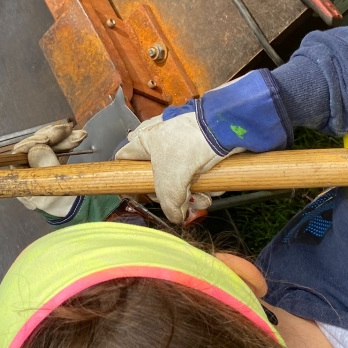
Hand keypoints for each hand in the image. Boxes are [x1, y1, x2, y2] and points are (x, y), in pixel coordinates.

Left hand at [13, 120, 86, 217]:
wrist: (72, 209)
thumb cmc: (58, 204)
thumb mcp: (52, 189)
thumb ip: (46, 168)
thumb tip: (38, 147)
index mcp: (21, 175)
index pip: (19, 153)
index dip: (32, 142)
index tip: (47, 138)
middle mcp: (27, 165)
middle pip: (35, 143)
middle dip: (52, 135)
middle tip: (68, 129)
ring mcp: (39, 160)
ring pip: (47, 142)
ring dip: (64, 136)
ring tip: (81, 135)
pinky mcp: (51, 157)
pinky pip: (57, 145)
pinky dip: (68, 140)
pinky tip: (78, 137)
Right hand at [116, 108, 239, 223]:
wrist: (224, 130)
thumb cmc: (188, 147)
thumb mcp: (170, 183)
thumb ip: (168, 204)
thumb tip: (176, 216)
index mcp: (145, 142)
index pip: (124, 159)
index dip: (125, 178)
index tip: (133, 193)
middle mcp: (162, 144)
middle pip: (158, 179)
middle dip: (172, 196)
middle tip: (179, 202)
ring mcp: (183, 149)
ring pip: (182, 182)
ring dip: (194, 195)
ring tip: (203, 196)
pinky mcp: (202, 153)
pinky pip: (200, 177)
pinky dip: (207, 186)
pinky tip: (213, 187)